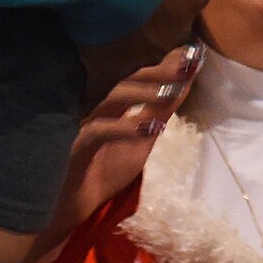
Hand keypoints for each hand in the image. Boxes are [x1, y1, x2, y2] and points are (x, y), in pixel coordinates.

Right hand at [38, 43, 203, 261]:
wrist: (69, 211)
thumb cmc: (102, 174)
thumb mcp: (140, 143)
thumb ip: (159, 114)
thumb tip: (184, 84)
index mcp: (112, 108)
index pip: (138, 79)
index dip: (164, 64)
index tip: (193, 52)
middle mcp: (97, 109)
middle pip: (127, 82)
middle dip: (159, 71)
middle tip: (188, 63)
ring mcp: (83, 126)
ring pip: (112, 99)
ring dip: (144, 93)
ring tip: (173, 90)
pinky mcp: (73, 148)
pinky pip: (97, 132)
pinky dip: (124, 129)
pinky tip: (150, 129)